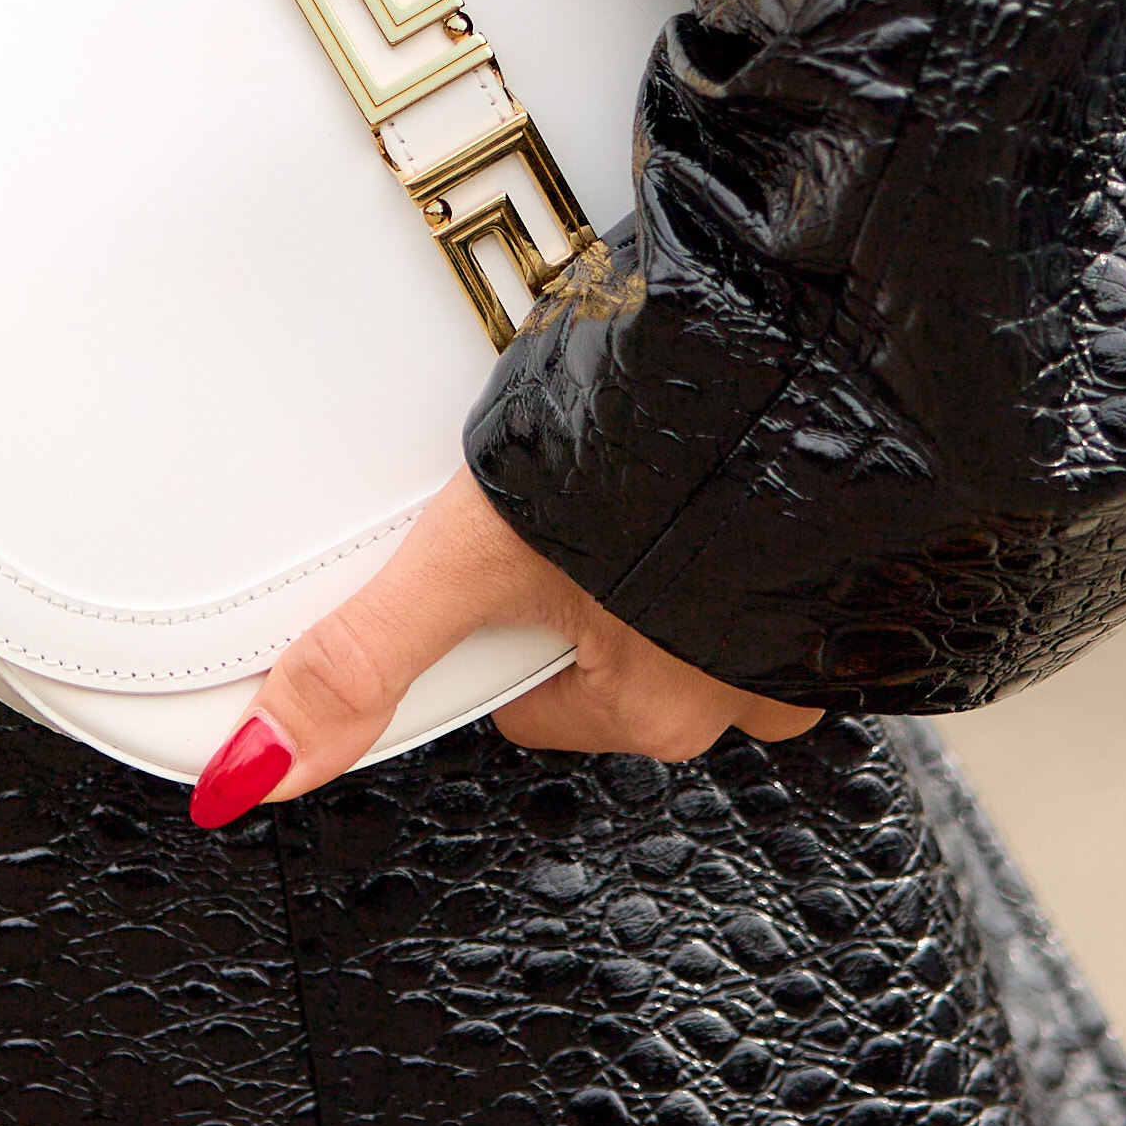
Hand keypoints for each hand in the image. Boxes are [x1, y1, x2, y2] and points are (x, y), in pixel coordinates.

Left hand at [188, 463, 819, 822]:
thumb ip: (366, 657)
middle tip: (573, 487)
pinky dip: (756, 503)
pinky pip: (789, 545)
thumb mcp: (478, 553)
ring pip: (708, 603)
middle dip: (589, 579)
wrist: (835, 353)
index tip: (499, 562)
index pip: (530, 703)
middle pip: (617, 652)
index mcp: (652, 707)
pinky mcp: (868, 547)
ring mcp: (817, 621)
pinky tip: (730, 438)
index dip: (495, 625)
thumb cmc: (672, 454)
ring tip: (646, 450)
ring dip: (679, 538)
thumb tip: (257, 772)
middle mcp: (747, 689)